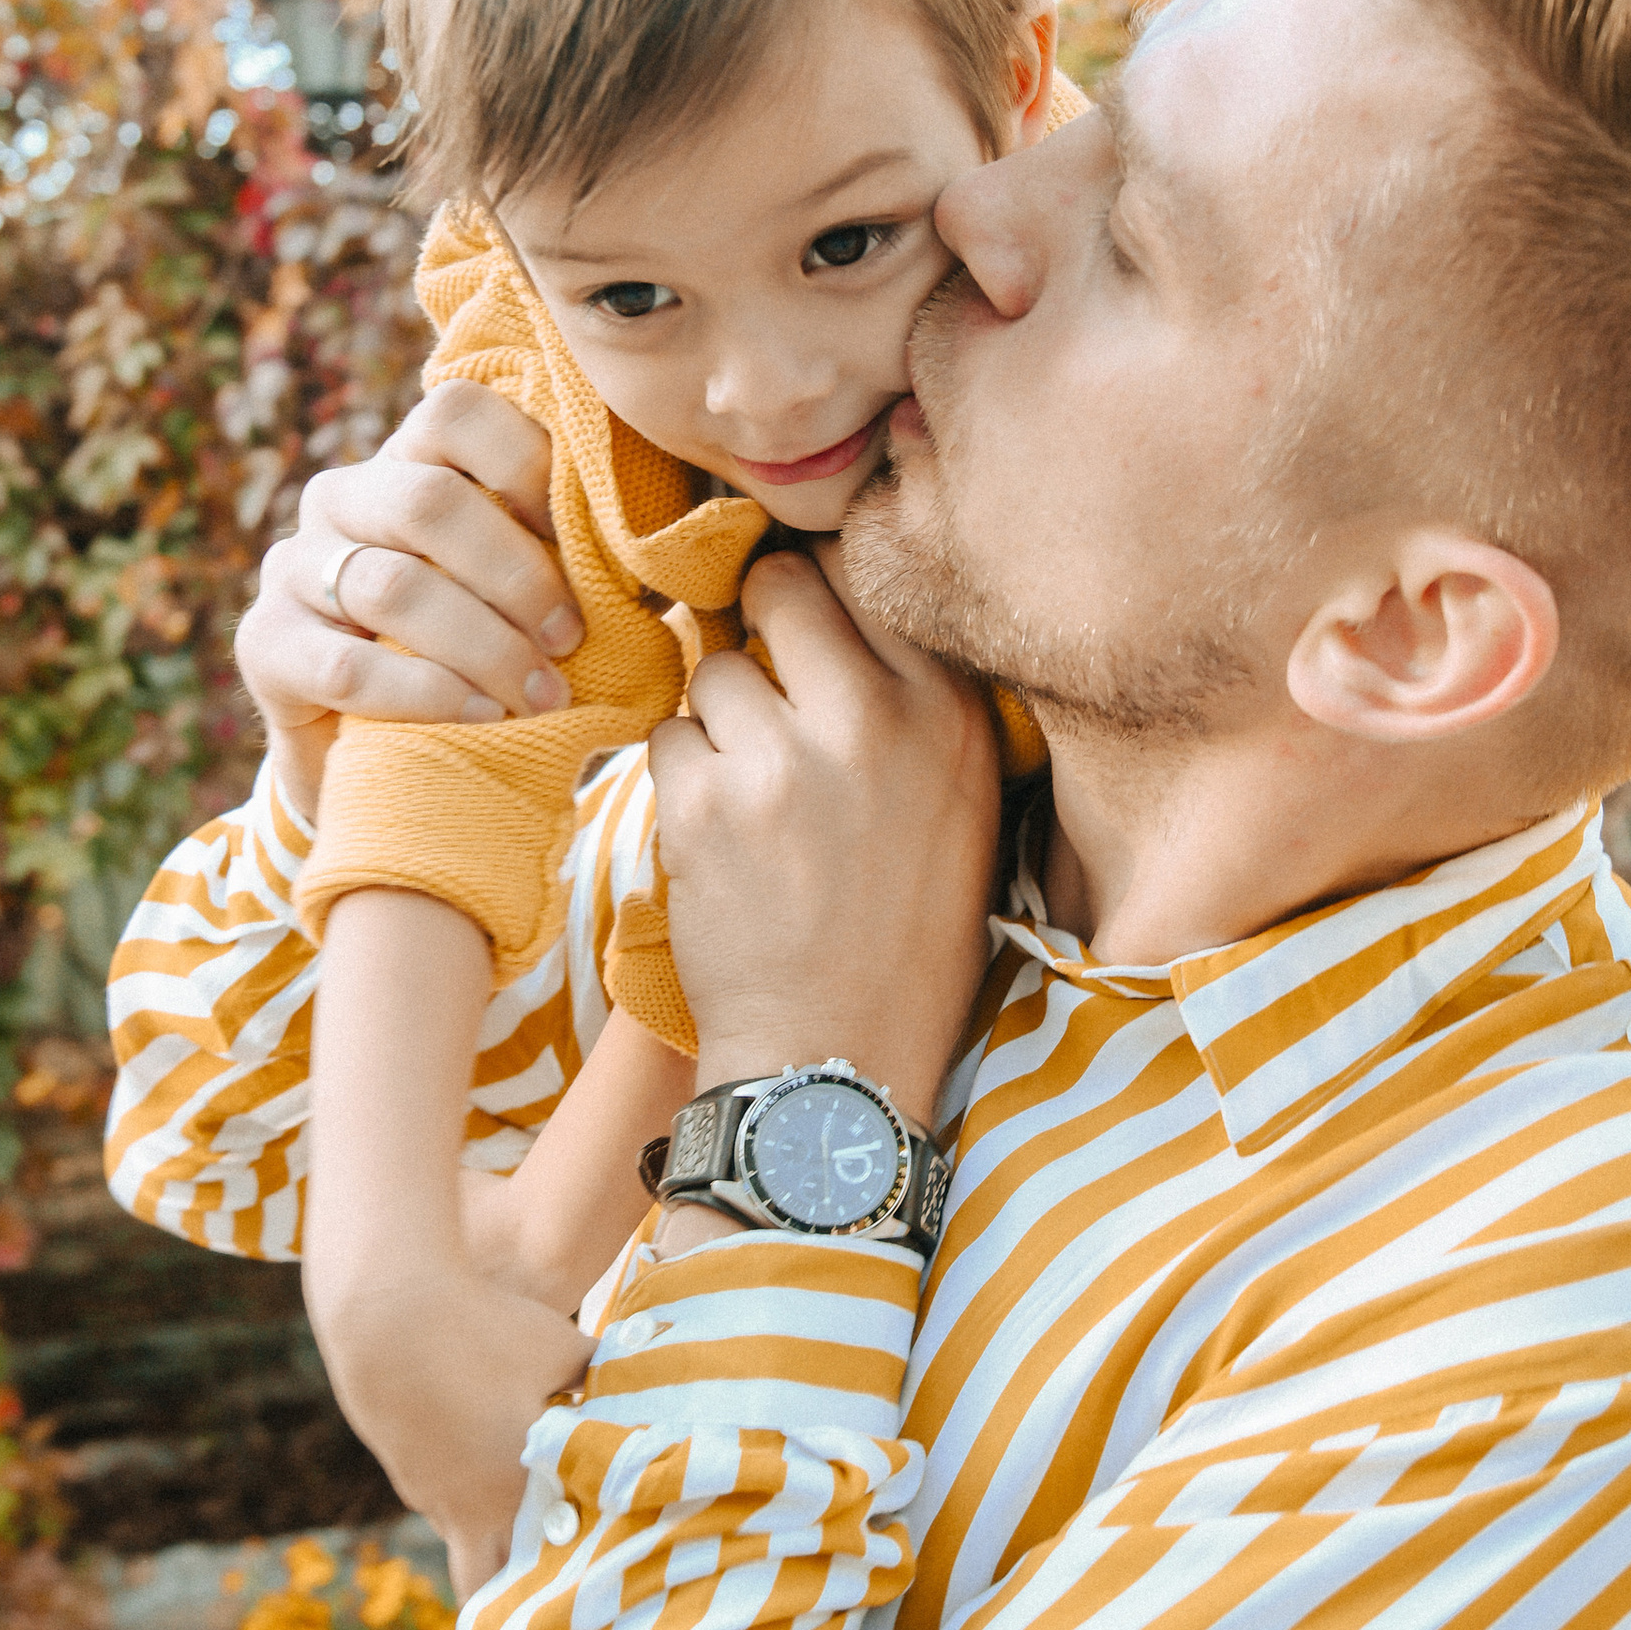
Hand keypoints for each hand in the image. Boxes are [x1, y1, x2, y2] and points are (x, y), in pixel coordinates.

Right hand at [237, 383, 581, 820]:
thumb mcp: (524, 593)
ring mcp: (293, 567)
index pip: (456, 414)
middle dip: (517, 575)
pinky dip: (429, 694)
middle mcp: (341, 498)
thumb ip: (574, 554)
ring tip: (542, 694)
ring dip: (483, 645)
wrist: (381, 749)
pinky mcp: (265, 645)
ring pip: (391, 587)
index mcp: (409, 461)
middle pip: (429, 502)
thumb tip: (664, 550)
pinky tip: (484, 715)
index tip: (586, 543)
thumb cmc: (480, 653)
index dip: (529, 466)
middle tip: (572, 638)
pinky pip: (347, 665)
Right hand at [309, 1265, 589, 1602]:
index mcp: (516, 1490)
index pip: (549, 1570)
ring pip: (470, 1544)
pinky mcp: (409, 1474)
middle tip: (560, 1585)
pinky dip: (473, 1498)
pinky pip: (449, 1505)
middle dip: (522, 1594)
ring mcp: (433, 1496)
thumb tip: (653, 1370)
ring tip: (541, 1514)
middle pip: (492, 1589)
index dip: (577, 1579)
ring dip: (500, 1538)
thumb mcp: (560, 1348)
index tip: (605, 1579)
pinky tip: (492, 1459)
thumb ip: (607, 1375)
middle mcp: (471, 1509)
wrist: (385, 1315)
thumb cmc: (484, 1332)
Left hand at [646, 547, 1001, 1128]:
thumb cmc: (903, 932)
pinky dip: (682, 778)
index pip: (869, 573)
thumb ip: (914, 697)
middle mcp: (876, 720)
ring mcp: (785, 760)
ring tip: (754, 794)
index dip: (827, 589)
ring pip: (717, 668)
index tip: (811, 623)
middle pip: (782, 588)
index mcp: (953, 713)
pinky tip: (721, 836)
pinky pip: (669, 736)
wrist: (839, 1056)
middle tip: (765, 686)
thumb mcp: (961, 800)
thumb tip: (833, 589)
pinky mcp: (706, 805)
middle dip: (759, 623)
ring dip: (720, 718)